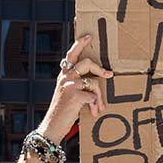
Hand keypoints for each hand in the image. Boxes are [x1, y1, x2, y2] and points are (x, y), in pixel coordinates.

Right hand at [14, 35, 111, 162]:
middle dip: (99, 69)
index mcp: (63, 75)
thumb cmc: (64, 111)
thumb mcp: (69, 94)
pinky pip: (93, 96)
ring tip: (97, 108)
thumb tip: (98, 80)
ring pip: (93, 82)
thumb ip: (79, 84)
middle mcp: (65, 77)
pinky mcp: (74, 95)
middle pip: (87, 63)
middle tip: (109, 74)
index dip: (79, 44)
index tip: (88, 36)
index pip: (71, 55)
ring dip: (99, 97)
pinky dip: (95, 106)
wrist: (53, 126)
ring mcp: (69, 85)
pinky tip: (92, 113)